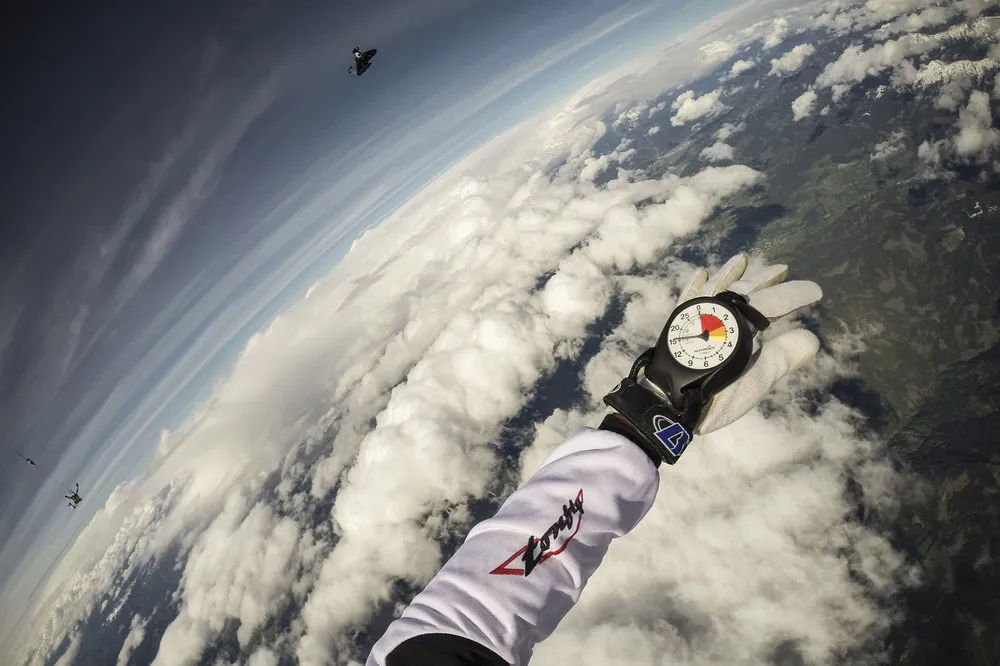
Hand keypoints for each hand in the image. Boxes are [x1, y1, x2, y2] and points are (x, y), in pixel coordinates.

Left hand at [672, 253, 821, 433]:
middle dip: (765, 279)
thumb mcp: (756, 380)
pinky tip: (701, 274)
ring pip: (716, 286)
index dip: (796, 294)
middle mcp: (719, 313)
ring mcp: (695, 315)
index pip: (774, 302)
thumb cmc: (715, 395)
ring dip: (731, 273)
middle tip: (782, 269)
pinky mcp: (677, 323)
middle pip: (745, 290)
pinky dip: (695, 285)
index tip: (816, 290)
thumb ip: (783, 357)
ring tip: (741, 259)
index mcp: (741, 324)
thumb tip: (812, 338)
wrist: (668, 403)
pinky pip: (687, 297)